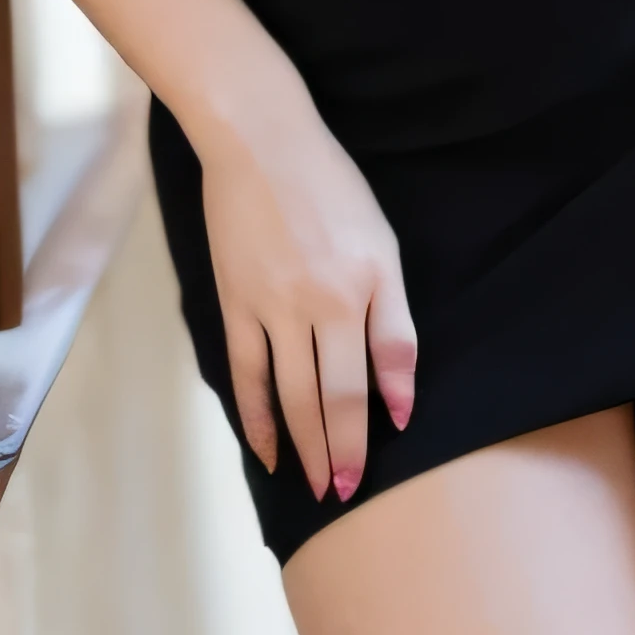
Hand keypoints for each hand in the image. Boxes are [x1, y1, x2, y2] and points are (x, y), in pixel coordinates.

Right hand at [195, 79, 416, 504]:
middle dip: (342, 451)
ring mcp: (272, 308)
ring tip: (315, 484)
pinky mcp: (235, 304)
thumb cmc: (332, 186)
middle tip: (345, 493)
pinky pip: (246, 375)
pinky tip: (268, 450)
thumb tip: (399, 395)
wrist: (261, 141)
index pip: (383, 372)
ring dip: (305, 446)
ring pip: (292, 396)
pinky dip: (257, 418)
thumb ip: (394, 319)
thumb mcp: (382, 243)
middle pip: (334, 397)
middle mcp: (321, 305)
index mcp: (365, 287)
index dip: (386, 415)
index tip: (389, 447)